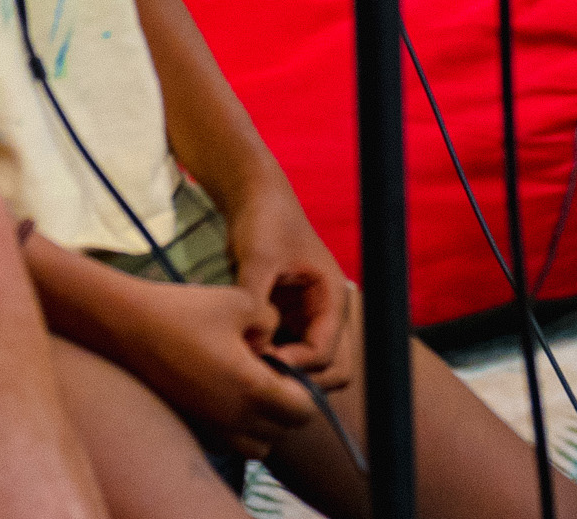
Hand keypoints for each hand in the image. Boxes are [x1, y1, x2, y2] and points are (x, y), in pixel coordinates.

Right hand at [107, 274, 318, 454]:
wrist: (125, 325)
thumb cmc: (181, 310)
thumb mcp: (238, 301)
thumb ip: (270, 319)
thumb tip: (273, 337)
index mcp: (253, 389)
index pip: (304, 409)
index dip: (303, 387)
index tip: (281, 360)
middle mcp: (236, 417)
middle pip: (284, 430)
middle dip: (286, 405)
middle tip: (267, 371)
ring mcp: (212, 426)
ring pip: (259, 444)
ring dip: (264, 422)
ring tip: (248, 388)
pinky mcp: (193, 424)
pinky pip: (230, 441)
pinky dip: (237, 426)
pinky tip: (221, 391)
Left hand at [223, 181, 350, 384]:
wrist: (254, 198)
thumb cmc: (264, 219)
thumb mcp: (259, 255)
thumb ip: (255, 297)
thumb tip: (251, 344)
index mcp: (332, 298)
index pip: (327, 352)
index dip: (297, 364)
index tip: (263, 361)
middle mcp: (325, 313)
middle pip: (330, 369)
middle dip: (299, 378)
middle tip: (258, 374)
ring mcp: (307, 318)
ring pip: (308, 365)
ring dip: (284, 371)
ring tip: (248, 366)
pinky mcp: (286, 318)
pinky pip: (286, 351)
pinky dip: (270, 358)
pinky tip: (243, 355)